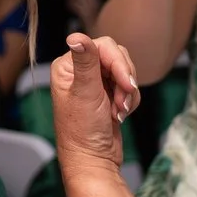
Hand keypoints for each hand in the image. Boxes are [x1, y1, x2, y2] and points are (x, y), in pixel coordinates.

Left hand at [51, 35, 139, 177]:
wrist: (94, 160)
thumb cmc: (83, 131)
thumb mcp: (85, 93)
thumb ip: (85, 62)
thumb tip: (75, 35)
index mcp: (67, 65)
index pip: (103, 46)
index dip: (118, 63)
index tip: (126, 84)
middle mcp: (79, 70)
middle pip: (116, 56)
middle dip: (124, 80)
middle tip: (121, 103)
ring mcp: (95, 82)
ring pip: (125, 72)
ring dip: (127, 92)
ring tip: (118, 112)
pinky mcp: (108, 94)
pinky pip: (128, 86)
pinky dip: (129, 100)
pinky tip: (119, 115)